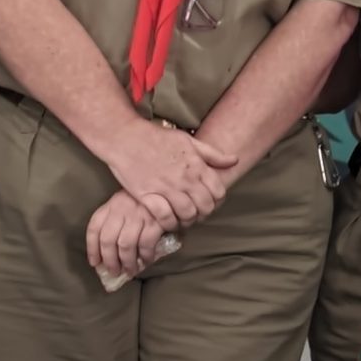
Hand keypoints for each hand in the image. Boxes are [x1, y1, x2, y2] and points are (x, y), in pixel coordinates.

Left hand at [87, 187, 178, 284]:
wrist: (168, 188)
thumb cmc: (144, 200)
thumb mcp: (125, 203)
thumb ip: (115, 221)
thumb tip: (107, 252)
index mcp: (111, 205)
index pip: (94, 228)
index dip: (92, 249)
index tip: (95, 263)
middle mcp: (121, 209)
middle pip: (108, 240)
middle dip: (110, 261)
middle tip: (114, 272)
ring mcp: (137, 215)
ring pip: (126, 245)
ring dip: (127, 263)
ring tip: (130, 271)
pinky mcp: (154, 221)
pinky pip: (146, 244)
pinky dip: (145, 256)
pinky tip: (146, 261)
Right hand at [110, 120, 238, 230]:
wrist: (126, 137)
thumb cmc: (157, 137)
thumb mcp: (188, 141)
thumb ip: (212, 154)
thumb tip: (234, 160)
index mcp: (196, 165)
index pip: (218, 192)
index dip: (217, 201)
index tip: (209, 202)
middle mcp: (184, 178)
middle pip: (205, 206)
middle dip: (204, 213)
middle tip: (197, 214)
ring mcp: (166, 188)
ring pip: (187, 214)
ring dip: (188, 220)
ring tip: (183, 218)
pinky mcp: (148, 195)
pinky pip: (165, 217)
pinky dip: (170, 223)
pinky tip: (168, 221)